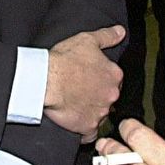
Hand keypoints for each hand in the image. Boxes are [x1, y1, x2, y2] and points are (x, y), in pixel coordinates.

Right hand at [44, 24, 125, 140]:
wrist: (45, 80)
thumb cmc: (64, 60)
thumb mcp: (87, 40)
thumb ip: (107, 36)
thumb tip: (120, 32)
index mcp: (114, 75)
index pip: (114, 79)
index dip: (101, 78)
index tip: (89, 78)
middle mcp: (111, 95)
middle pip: (109, 98)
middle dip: (98, 95)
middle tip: (81, 90)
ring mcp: (100, 113)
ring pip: (100, 115)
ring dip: (91, 111)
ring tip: (74, 103)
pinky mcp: (87, 127)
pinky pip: (90, 133)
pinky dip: (84, 129)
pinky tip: (75, 120)